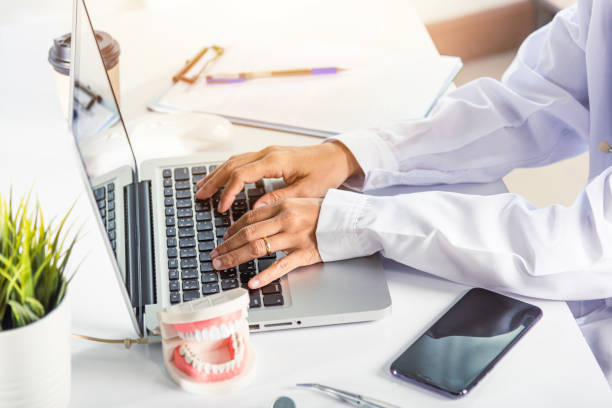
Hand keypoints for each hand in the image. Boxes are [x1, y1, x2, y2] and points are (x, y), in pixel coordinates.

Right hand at [195, 142, 360, 211]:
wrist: (338, 157)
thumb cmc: (326, 173)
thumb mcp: (305, 190)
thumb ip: (279, 198)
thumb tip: (255, 208)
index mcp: (275, 161)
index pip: (242, 175)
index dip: (229, 192)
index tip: (222, 208)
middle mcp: (268, 153)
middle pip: (232, 165)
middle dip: (214, 181)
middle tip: (200, 196)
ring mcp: (268, 152)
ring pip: (235, 161)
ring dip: (217, 174)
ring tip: (203, 187)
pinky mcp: (270, 155)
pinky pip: (243, 160)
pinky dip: (229, 170)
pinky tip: (222, 178)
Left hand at [210, 198, 321, 288]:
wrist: (354, 220)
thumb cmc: (328, 212)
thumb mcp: (300, 201)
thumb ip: (278, 209)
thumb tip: (253, 219)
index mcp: (283, 205)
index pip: (249, 217)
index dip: (231, 230)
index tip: (222, 240)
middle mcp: (286, 219)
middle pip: (247, 233)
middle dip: (226, 246)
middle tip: (214, 256)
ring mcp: (295, 237)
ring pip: (257, 248)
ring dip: (235, 258)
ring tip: (222, 266)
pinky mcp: (306, 254)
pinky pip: (280, 266)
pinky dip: (264, 275)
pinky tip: (252, 282)